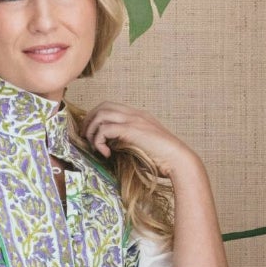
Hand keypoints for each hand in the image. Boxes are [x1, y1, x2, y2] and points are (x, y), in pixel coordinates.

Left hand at [80, 104, 199, 180]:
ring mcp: (133, 120)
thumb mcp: (144, 147)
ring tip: (94, 146)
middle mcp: (135, 114)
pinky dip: (99, 140)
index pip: (111, 107)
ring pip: (100, 114)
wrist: (179, 160)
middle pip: (102, 106)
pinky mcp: (131, 130)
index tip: (92, 134)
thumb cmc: (164, 159)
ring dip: (92, 130)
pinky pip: (104, 129)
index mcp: (139, 116)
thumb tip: (112, 150)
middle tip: (86, 137)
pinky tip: (105, 153)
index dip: (97, 117)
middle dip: (89, 121)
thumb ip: (129, 143)